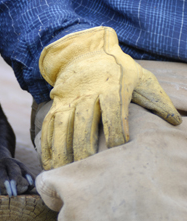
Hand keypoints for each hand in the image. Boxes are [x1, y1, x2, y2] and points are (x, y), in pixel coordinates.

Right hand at [38, 27, 181, 169]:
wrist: (85, 50)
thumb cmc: (118, 68)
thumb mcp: (141, 77)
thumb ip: (157, 99)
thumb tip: (176, 122)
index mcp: (110, 87)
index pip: (113, 112)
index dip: (116, 132)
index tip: (119, 150)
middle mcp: (86, 93)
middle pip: (82, 123)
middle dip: (83, 147)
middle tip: (87, 168)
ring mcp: (68, 99)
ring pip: (62, 126)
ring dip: (61, 150)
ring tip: (63, 171)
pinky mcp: (56, 103)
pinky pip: (48, 125)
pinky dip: (46, 144)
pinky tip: (48, 162)